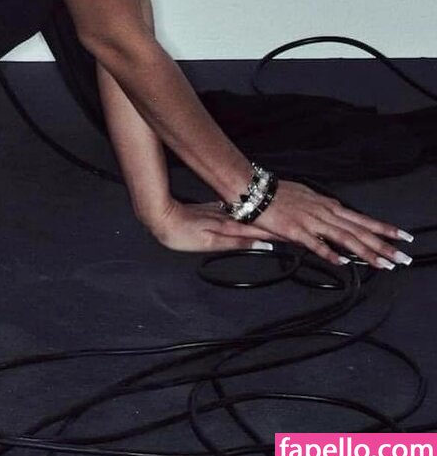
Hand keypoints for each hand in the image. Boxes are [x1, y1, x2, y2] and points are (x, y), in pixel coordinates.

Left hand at [144, 198, 281, 253]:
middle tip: (294, 227)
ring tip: (280, 221)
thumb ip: (236, 243)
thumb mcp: (210, 243)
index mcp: (228, 226)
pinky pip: (236, 213)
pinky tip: (252, 215)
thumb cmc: (180, 233)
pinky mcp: (212, 211)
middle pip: (256, 222)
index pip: (258, 230)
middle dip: (275, 224)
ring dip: (263, 219)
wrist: (161, 217)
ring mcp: (219, 213)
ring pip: (247, 217)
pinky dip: (248, 215)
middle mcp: (226, 217)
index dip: (277, 232)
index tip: (294, 234)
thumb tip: (259, 244)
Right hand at [244, 178, 412, 270]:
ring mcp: (310, 221)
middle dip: (384, 244)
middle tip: (403, 257)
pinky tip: (343, 263)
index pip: (361, 219)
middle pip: (359, 230)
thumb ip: (322, 210)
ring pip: (344, 237)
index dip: (382, 228)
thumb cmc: (277, 194)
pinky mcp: (294, 230)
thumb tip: (336, 217)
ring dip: (367, 252)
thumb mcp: (306, 197)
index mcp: (327, 206)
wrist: (252, 188)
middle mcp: (323, 212)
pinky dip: (330, 253)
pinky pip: (315, 244)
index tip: (402, 236)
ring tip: (384, 264)